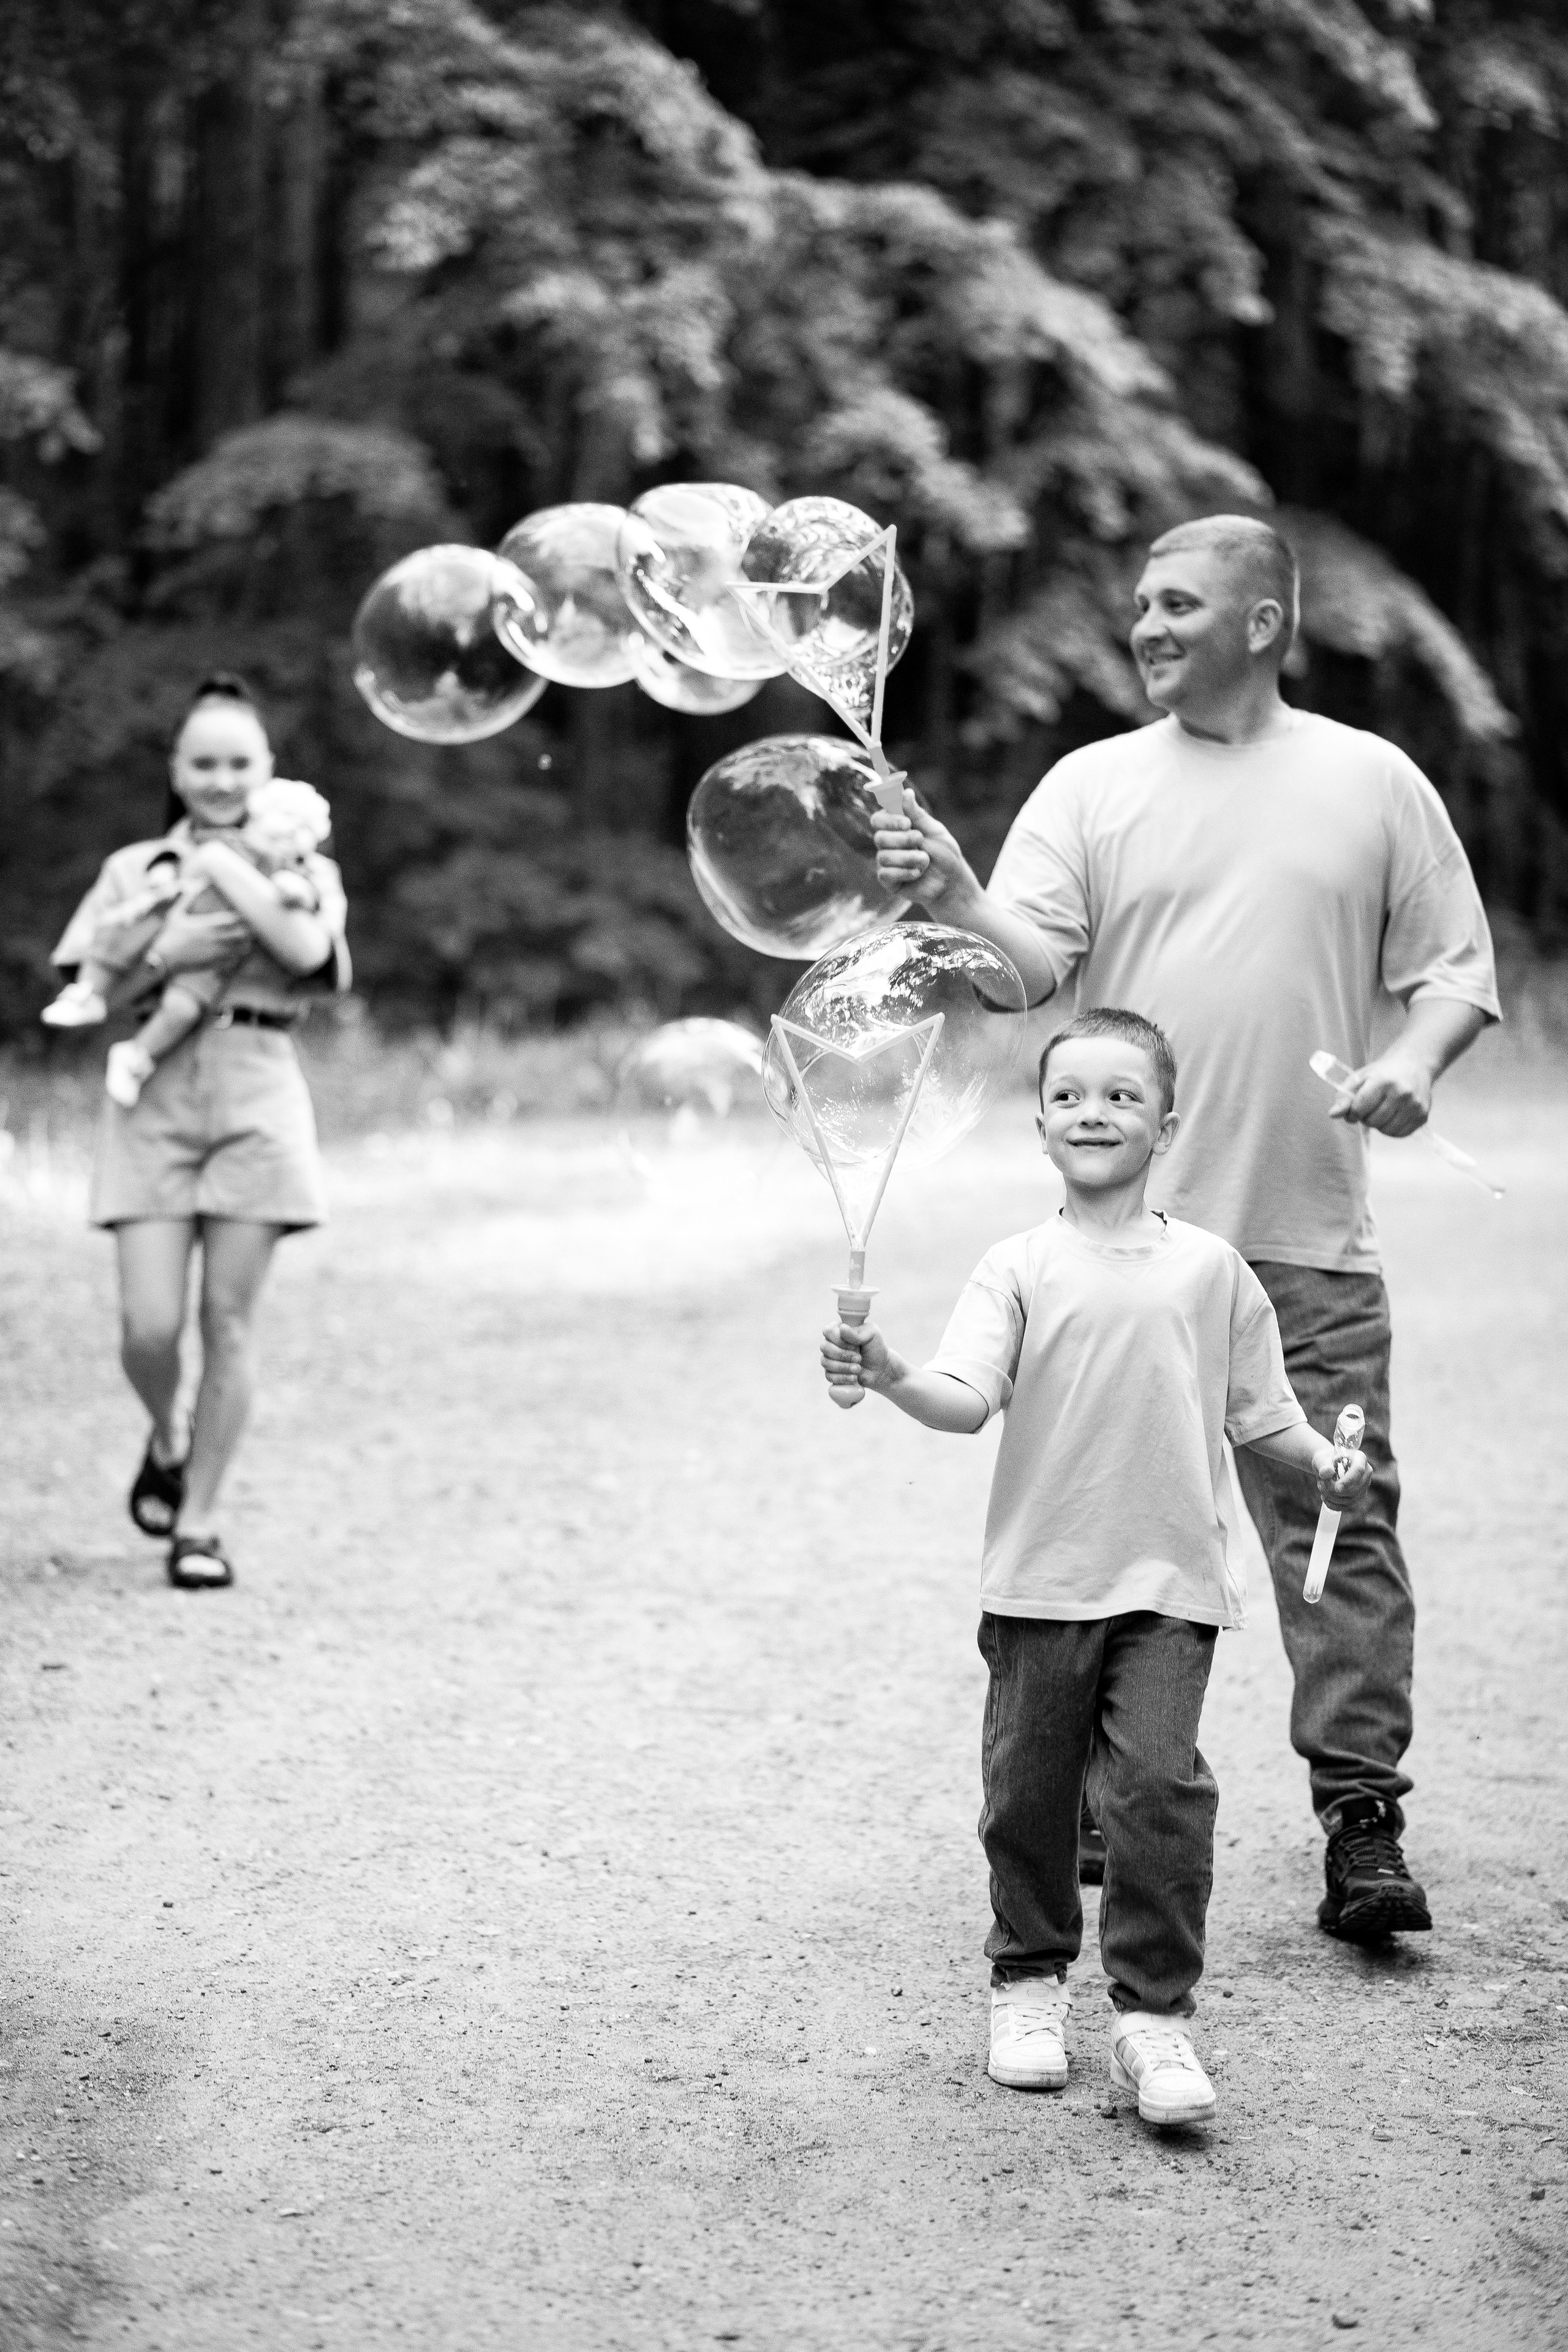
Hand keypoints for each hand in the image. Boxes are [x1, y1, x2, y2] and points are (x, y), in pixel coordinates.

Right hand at [150, 905, 249, 972]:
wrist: (163, 959)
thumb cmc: (169, 935)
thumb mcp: (176, 914)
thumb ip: (186, 899)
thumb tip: (191, 884)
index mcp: (208, 925)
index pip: (234, 919)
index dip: (241, 917)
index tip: (242, 916)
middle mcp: (216, 939)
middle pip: (243, 934)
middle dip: (247, 931)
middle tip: (246, 929)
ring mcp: (216, 953)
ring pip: (242, 949)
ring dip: (244, 944)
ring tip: (243, 942)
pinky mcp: (215, 964)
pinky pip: (234, 961)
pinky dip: (237, 957)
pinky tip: (233, 954)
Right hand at [820, 1318, 894, 1396]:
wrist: (880, 1369)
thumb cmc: (875, 1348)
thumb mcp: (871, 1335)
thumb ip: (856, 1332)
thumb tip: (842, 1328)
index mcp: (839, 1329)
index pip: (828, 1331)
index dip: (839, 1340)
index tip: (855, 1345)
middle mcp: (832, 1343)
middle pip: (824, 1347)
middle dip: (843, 1355)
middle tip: (859, 1358)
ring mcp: (830, 1358)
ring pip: (825, 1362)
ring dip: (843, 1367)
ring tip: (858, 1368)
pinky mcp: (831, 1372)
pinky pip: (829, 1376)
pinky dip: (842, 1378)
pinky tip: (853, 1377)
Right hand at [871, 790, 975, 908]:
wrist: (951, 882)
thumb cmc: (944, 854)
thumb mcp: (934, 831)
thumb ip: (918, 814)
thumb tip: (906, 792)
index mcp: (897, 829)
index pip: (879, 819)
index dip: (889, 820)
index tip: (907, 823)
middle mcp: (888, 844)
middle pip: (879, 837)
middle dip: (903, 840)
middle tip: (920, 841)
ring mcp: (887, 863)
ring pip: (884, 856)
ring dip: (909, 858)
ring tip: (924, 861)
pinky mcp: (888, 881)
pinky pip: (886, 874)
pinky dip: (905, 872)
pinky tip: (917, 874)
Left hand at [1313, 1445, 1371, 1507]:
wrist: (1326, 1467)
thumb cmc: (1325, 1461)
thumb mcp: (1321, 1460)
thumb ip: (1323, 1465)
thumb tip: (1328, 1472)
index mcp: (1360, 1458)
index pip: (1358, 1470)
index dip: (1348, 1480)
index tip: (1337, 1488)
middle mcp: (1366, 1472)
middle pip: (1355, 1488)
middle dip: (1334, 1490)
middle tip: (1320, 1483)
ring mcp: (1364, 1486)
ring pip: (1350, 1499)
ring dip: (1331, 1496)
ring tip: (1320, 1486)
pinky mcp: (1358, 1497)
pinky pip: (1347, 1506)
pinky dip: (1333, 1504)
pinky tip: (1324, 1497)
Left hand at [1328, 1050, 1432, 1137]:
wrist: (1414, 1065)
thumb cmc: (1383, 1073)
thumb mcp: (1360, 1078)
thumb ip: (1344, 1096)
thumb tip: (1332, 1114)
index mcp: (1383, 1081)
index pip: (1359, 1108)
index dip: (1352, 1113)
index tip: (1353, 1110)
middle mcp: (1401, 1093)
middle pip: (1372, 1121)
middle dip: (1366, 1117)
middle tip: (1371, 1107)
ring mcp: (1414, 1106)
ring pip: (1385, 1130)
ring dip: (1379, 1124)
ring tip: (1382, 1110)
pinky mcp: (1423, 1116)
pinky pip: (1399, 1134)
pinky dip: (1391, 1129)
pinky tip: (1392, 1116)